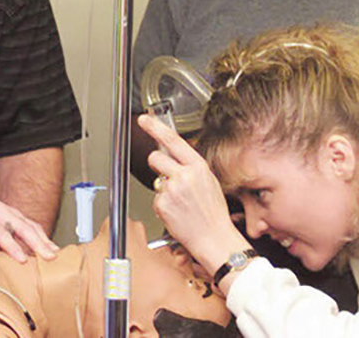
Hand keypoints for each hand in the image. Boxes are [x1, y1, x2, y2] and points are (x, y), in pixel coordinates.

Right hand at [0, 187, 58, 262]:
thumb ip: (7, 231)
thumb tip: (25, 250)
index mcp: (6, 212)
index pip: (29, 225)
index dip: (43, 238)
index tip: (55, 252)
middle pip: (20, 227)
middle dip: (36, 243)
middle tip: (49, 257)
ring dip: (11, 244)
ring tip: (21, 259)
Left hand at [138, 114, 249, 275]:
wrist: (214, 238)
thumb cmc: (212, 212)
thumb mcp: (208, 181)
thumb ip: (190, 167)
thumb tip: (173, 155)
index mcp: (198, 167)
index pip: (172, 140)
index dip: (156, 127)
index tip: (144, 120)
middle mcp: (184, 175)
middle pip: (155, 157)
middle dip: (157, 165)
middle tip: (170, 179)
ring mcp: (172, 190)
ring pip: (156, 180)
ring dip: (163, 189)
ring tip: (180, 202)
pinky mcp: (162, 204)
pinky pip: (156, 199)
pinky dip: (163, 206)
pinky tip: (177, 212)